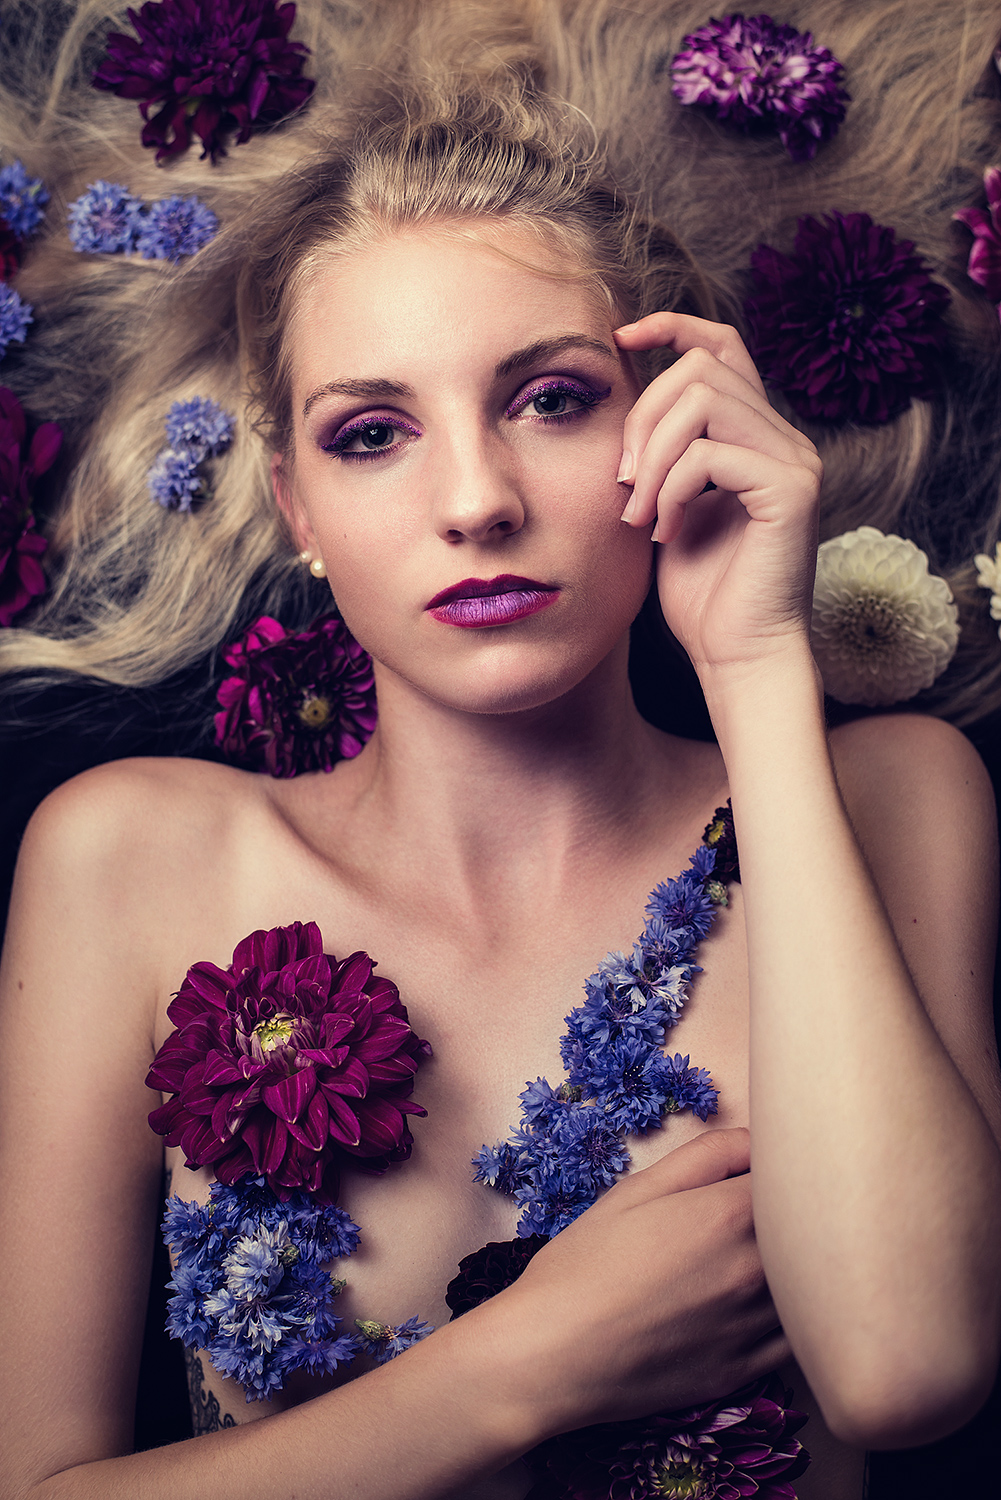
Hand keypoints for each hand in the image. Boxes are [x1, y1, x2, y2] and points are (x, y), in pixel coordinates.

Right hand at [491, 1129, 788, 1436]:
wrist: (553, 1354)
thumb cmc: (585, 1263)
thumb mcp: (637, 1191)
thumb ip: (706, 1157)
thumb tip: (756, 1142)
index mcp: (729, 1216)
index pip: (795, 1177)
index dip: (790, 1167)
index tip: (779, 1168)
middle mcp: (754, 1271)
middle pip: (815, 1232)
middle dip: (806, 1213)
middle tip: (785, 1205)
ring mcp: (754, 1326)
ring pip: (813, 1290)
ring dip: (804, 1267)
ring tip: (778, 1253)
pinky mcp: (745, 1371)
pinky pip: (795, 1341)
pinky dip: (793, 1319)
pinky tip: (766, 1304)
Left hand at [614, 312, 821, 678]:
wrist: (736, 653)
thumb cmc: (702, 593)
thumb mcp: (666, 507)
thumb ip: (659, 455)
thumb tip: (622, 406)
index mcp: (755, 434)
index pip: (721, 345)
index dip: (671, 326)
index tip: (619, 340)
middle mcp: (783, 437)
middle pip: (699, 368)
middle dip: (641, 418)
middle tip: (622, 484)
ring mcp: (794, 460)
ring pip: (703, 400)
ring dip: (652, 455)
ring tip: (640, 512)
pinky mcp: (793, 489)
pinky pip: (711, 454)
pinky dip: (672, 489)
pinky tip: (664, 531)